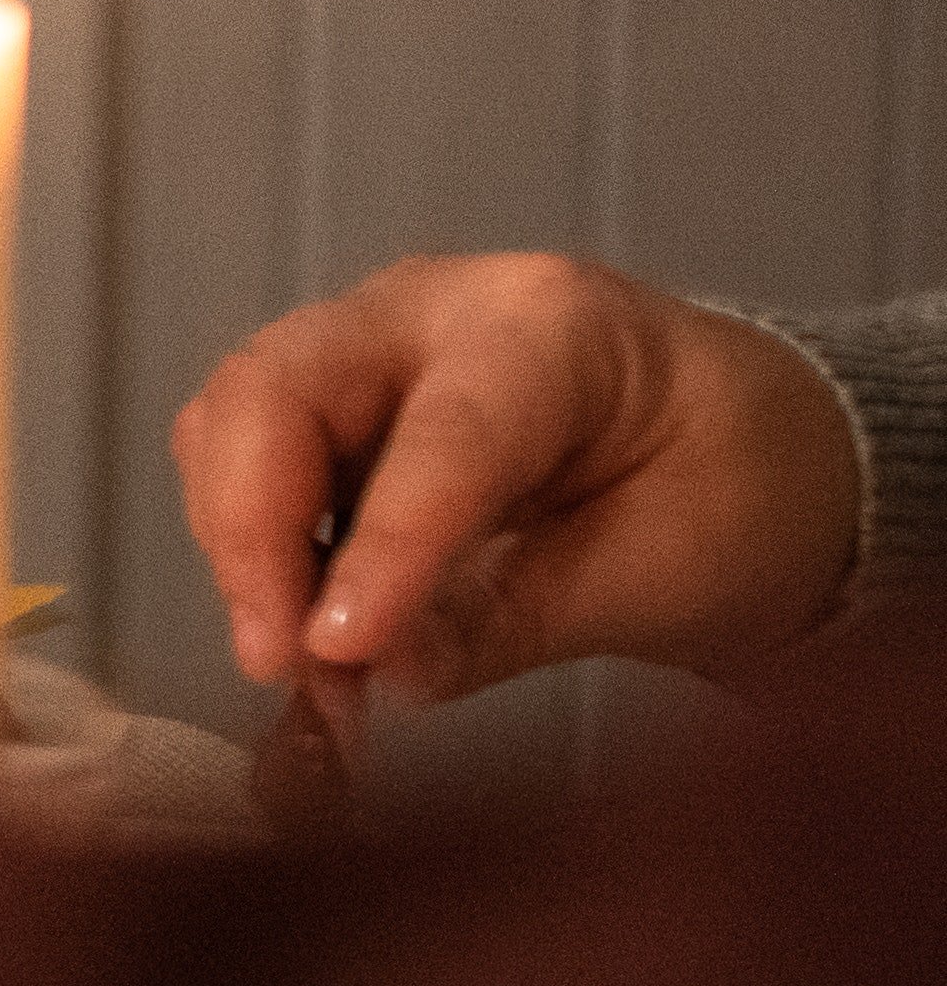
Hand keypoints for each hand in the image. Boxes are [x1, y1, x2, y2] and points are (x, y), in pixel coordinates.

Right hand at [170, 250, 862, 705]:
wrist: (753, 449)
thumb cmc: (740, 491)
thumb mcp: (669, 570)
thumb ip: (517, 618)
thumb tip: (378, 677)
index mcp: (549, 327)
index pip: (440, 437)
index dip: (379, 549)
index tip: (332, 652)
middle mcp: (429, 308)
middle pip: (276, 389)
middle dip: (250, 530)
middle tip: (274, 660)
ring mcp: (364, 344)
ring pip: (232, 419)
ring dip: (236, 544)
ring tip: (292, 660)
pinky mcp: (329, 399)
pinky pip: (241, 456)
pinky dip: (248, 546)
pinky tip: (299, 625)